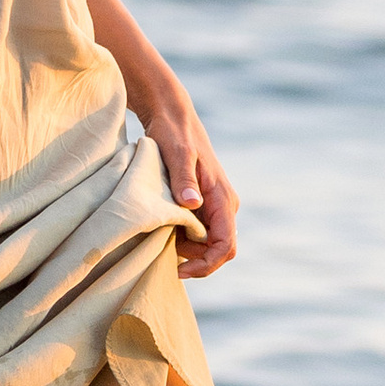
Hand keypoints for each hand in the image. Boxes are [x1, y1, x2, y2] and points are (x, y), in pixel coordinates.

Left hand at [139, 84, 237, 278]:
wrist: (173, 116)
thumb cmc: (173, 134)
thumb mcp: (176, 154)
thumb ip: (183, 179)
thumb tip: (192, 204)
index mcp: (222, 198)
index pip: (225, 245)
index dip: (206, 264)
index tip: (179, 268)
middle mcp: (224, 205)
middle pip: (218, 250)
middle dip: (194, 259)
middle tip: (163, 252)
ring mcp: (215, 205)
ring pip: (207, 243)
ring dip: (186, 248)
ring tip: (159, 236)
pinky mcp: (204, 204)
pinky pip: (199, 232)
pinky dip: (182, 237)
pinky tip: (162, 228)